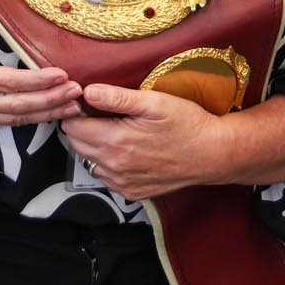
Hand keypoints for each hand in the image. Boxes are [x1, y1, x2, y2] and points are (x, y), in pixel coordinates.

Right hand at [0, 0, 81, 129]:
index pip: (9, 82)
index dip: (37, 81)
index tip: (61, 74)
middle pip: (19, 106)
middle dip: (51, 100)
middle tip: (78, 91)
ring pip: (16, 119)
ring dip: (47, 114)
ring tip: (72, 107)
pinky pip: (7, 123)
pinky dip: (30, 120)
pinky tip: (49, 114)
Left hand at [61, 84, 223, 201]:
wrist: (212, 154)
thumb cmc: (187, 124)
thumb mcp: (155, 102)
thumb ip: (118, 98)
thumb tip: (88, 92)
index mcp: (116, 140)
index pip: (72, 127)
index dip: (76, 112)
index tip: (87, 104)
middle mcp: (115, 166)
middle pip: (76, 145)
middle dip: (81, 128)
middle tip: (100, 114)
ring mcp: (122, 183)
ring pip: (89, 161)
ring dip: (94, 146)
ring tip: (116, 131)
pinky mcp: (132, 192)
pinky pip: (106, 177)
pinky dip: (109, 163)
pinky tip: (127, 150)